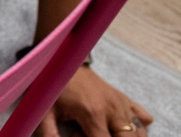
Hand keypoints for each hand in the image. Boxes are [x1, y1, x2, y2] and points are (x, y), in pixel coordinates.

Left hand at [37, 67, 151, 136]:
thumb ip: (50, 133)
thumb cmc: (54, 87)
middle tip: (89, 133)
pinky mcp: (126, 100)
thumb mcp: (46, 110)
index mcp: (92, 113)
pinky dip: (136, 128)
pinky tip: (116, 126)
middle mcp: (112, 110)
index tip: (78, 135)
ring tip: (99, 130)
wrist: (64, 60)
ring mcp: (122, 104)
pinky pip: (144, 119)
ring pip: (138, 134)